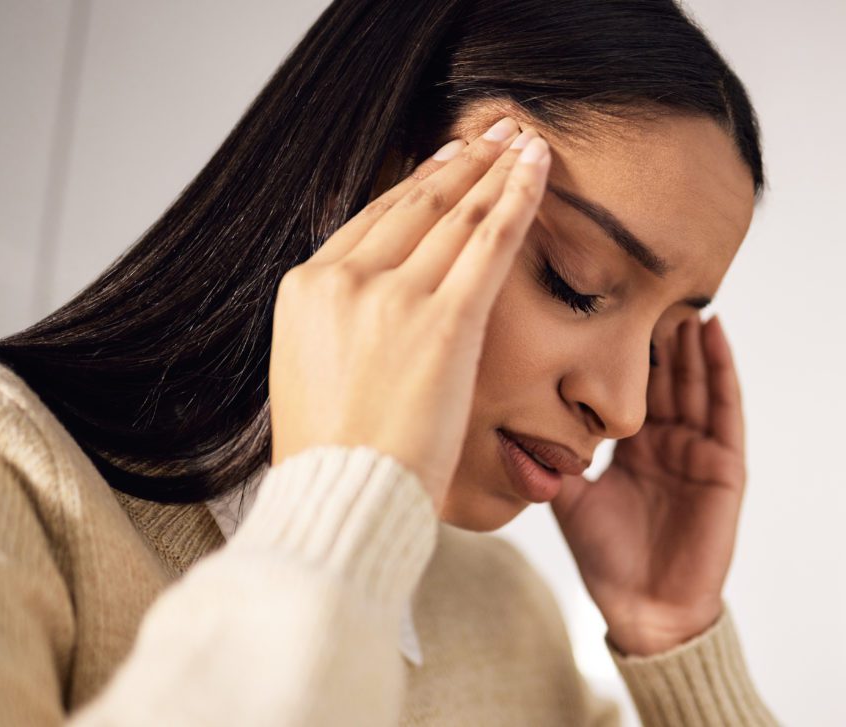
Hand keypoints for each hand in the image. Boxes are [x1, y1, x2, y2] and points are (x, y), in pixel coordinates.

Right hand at [269, 118, 550, 510]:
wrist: (342, 501)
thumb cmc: (333, 458)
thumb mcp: (312, 376)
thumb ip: (340, 329)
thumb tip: (369, 311)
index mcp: (306, 288)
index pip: (374, 219)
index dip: (419, 183)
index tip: (448, 163)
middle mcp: (345, 279)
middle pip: (416, 203)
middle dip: (464, 162)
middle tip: (495, 134)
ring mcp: (392, 296)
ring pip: (457, 214)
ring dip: (496, 169)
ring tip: (524, 142)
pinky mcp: (442, 322)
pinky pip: (489, 244)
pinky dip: (517, 199)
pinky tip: (539, 171)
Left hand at [550, 315, 745, 655]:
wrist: (641, 607)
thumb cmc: (604, 557)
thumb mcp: (569, 495)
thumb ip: (552, 456)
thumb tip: (510, 415)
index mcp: (632, 446)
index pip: (631, 383)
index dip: (625, 345)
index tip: (609, 301)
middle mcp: (666, 441)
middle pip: (665, 372)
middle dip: (658, 329)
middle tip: (646, 281)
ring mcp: (698, 451)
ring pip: (695, 380)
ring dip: (689, 338)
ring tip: (679, 292)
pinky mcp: (725, 466)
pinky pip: (726, 409)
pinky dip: (721, 369)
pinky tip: (714, 331)